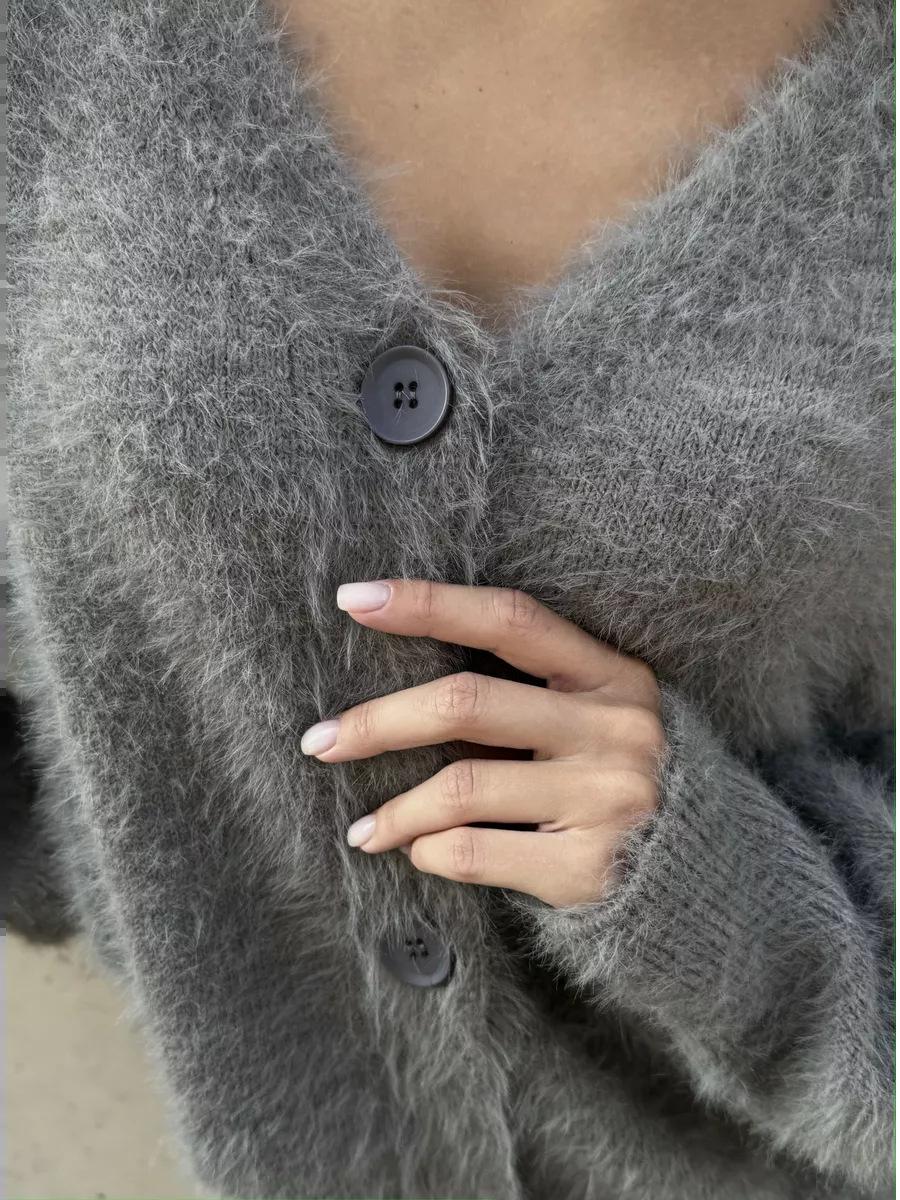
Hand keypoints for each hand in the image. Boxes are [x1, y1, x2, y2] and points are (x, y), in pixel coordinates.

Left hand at [300, 579, 664, 907]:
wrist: (705, 881)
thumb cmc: (623, 783)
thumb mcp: (601, 719)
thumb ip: (531, 694)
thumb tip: (405, 693)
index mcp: (614, 676)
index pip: (510, 618)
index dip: (429, 602)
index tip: (354, 599)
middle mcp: (615, 729)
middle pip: (466, 704)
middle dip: (377, 721)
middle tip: (319, 742)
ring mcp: (607, 799)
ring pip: (460, 787)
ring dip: (394, 811)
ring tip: (362, 830)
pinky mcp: (591, 868)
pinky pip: (475, 852)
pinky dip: (429, 852)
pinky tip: (420, 853)